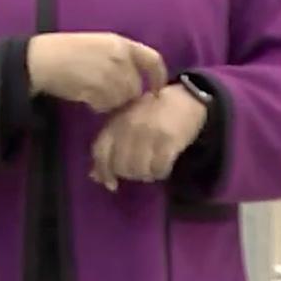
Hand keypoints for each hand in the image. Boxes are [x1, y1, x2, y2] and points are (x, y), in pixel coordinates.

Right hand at [26, 32, 167, 112]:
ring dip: (110, 102)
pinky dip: (97, 106)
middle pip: (136, 86)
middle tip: (106, 95)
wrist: (37, 60)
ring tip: (91, 94)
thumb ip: (118, 57)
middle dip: (125, 94)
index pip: (153, 59)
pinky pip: (106, 105)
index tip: (157, 89)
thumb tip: (135, 76)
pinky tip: (84, 98)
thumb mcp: (94, 44)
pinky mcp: (97, 89)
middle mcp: (119, 57)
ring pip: (122, 98)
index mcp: (119, 42)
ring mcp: (109, 74)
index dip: (158, 76)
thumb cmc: (61, 51)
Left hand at [90, 85, 208, 189]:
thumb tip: (95, 176)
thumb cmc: (151, 110)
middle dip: (127, 174)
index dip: (103, 171)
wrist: (185, 97)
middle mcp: (129, 129)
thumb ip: (109, 145)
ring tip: (149, 171)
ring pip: (139, 170)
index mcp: (115, 122)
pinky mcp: (169, 142)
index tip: (109, 183)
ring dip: (144, 175)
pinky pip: (159, 168)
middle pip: (121, 165)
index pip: (100, 151)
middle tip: (136, 173)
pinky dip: (159, 173)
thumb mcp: (126, 121)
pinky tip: (161, 169)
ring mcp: (149, 136)